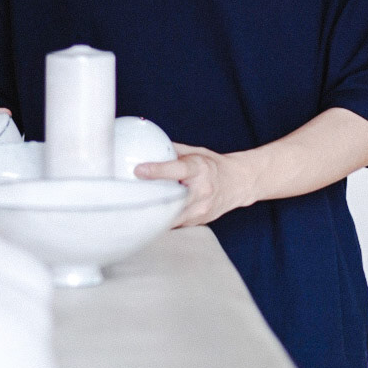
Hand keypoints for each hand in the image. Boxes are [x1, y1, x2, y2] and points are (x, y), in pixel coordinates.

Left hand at [135, 143, 254, 226]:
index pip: (177, 170)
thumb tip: (147, 144)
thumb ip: (173, 151)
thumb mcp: (196, 152)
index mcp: (200, 169)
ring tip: (130, 212)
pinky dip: (161, 220)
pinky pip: (175, 223)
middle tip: (127, 198)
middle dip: (150, 201)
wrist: (240, 184)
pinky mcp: (198, 222)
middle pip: (172, 200)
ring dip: (152, 214)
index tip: (138, 170)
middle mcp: (202, 191)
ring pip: (171, 217)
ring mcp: (201, 210)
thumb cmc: (214, 165)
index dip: (157, 171)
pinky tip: (146, 218)